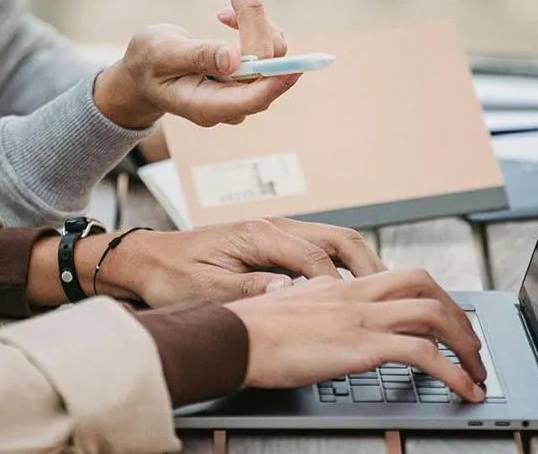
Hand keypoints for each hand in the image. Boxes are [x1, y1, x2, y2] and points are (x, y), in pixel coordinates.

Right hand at [93, 0, 294, 128]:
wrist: (144, 72)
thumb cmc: (148, 63)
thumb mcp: (162, 54)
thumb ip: (196, 56)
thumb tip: (234, 59)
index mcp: (207, 106)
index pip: (253, 98)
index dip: (276, 80)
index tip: (295, 64)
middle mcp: (231, 104)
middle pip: (265, 68)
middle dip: (255, 22)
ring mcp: (242, 92)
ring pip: (271, 55)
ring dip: (253, 19)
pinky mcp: (248, 76)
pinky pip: (267, 50)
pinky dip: (252, 24)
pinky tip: (227, 16)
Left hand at [97, 218, 386, 306]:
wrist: (146, 260)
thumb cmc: (171, 275)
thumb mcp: (207, 289)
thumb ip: (250, 290)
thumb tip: (289, 294)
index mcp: (260, 235)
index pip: (317, 258)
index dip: (339, 286)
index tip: (355, 309)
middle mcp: (275, 227)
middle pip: (339, 239)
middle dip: (369, 266)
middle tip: (391, 296)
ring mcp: (277, 232)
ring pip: (335, 241)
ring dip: (361, 264)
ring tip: (382, 293)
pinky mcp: (274, 243)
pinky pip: (321, 249)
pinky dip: (344, 267)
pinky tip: (351, 290)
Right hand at [226, 270, 487, 402]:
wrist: (232, 337)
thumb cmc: (250, 330)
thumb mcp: (290, 308)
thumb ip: (314, 309)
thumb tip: (321, 320)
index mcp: (342, 287)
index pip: (403, 278)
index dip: (434, 298)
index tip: (446, 322)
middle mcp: (358, 295)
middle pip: (428, 288)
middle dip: (459, 317)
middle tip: (471, 347)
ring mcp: (363, 319)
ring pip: (436, 316)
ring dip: (467, 346)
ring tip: (477, 374)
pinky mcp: (362, 347)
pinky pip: (424, 355)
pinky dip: (454, 373)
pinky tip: (463, 391)